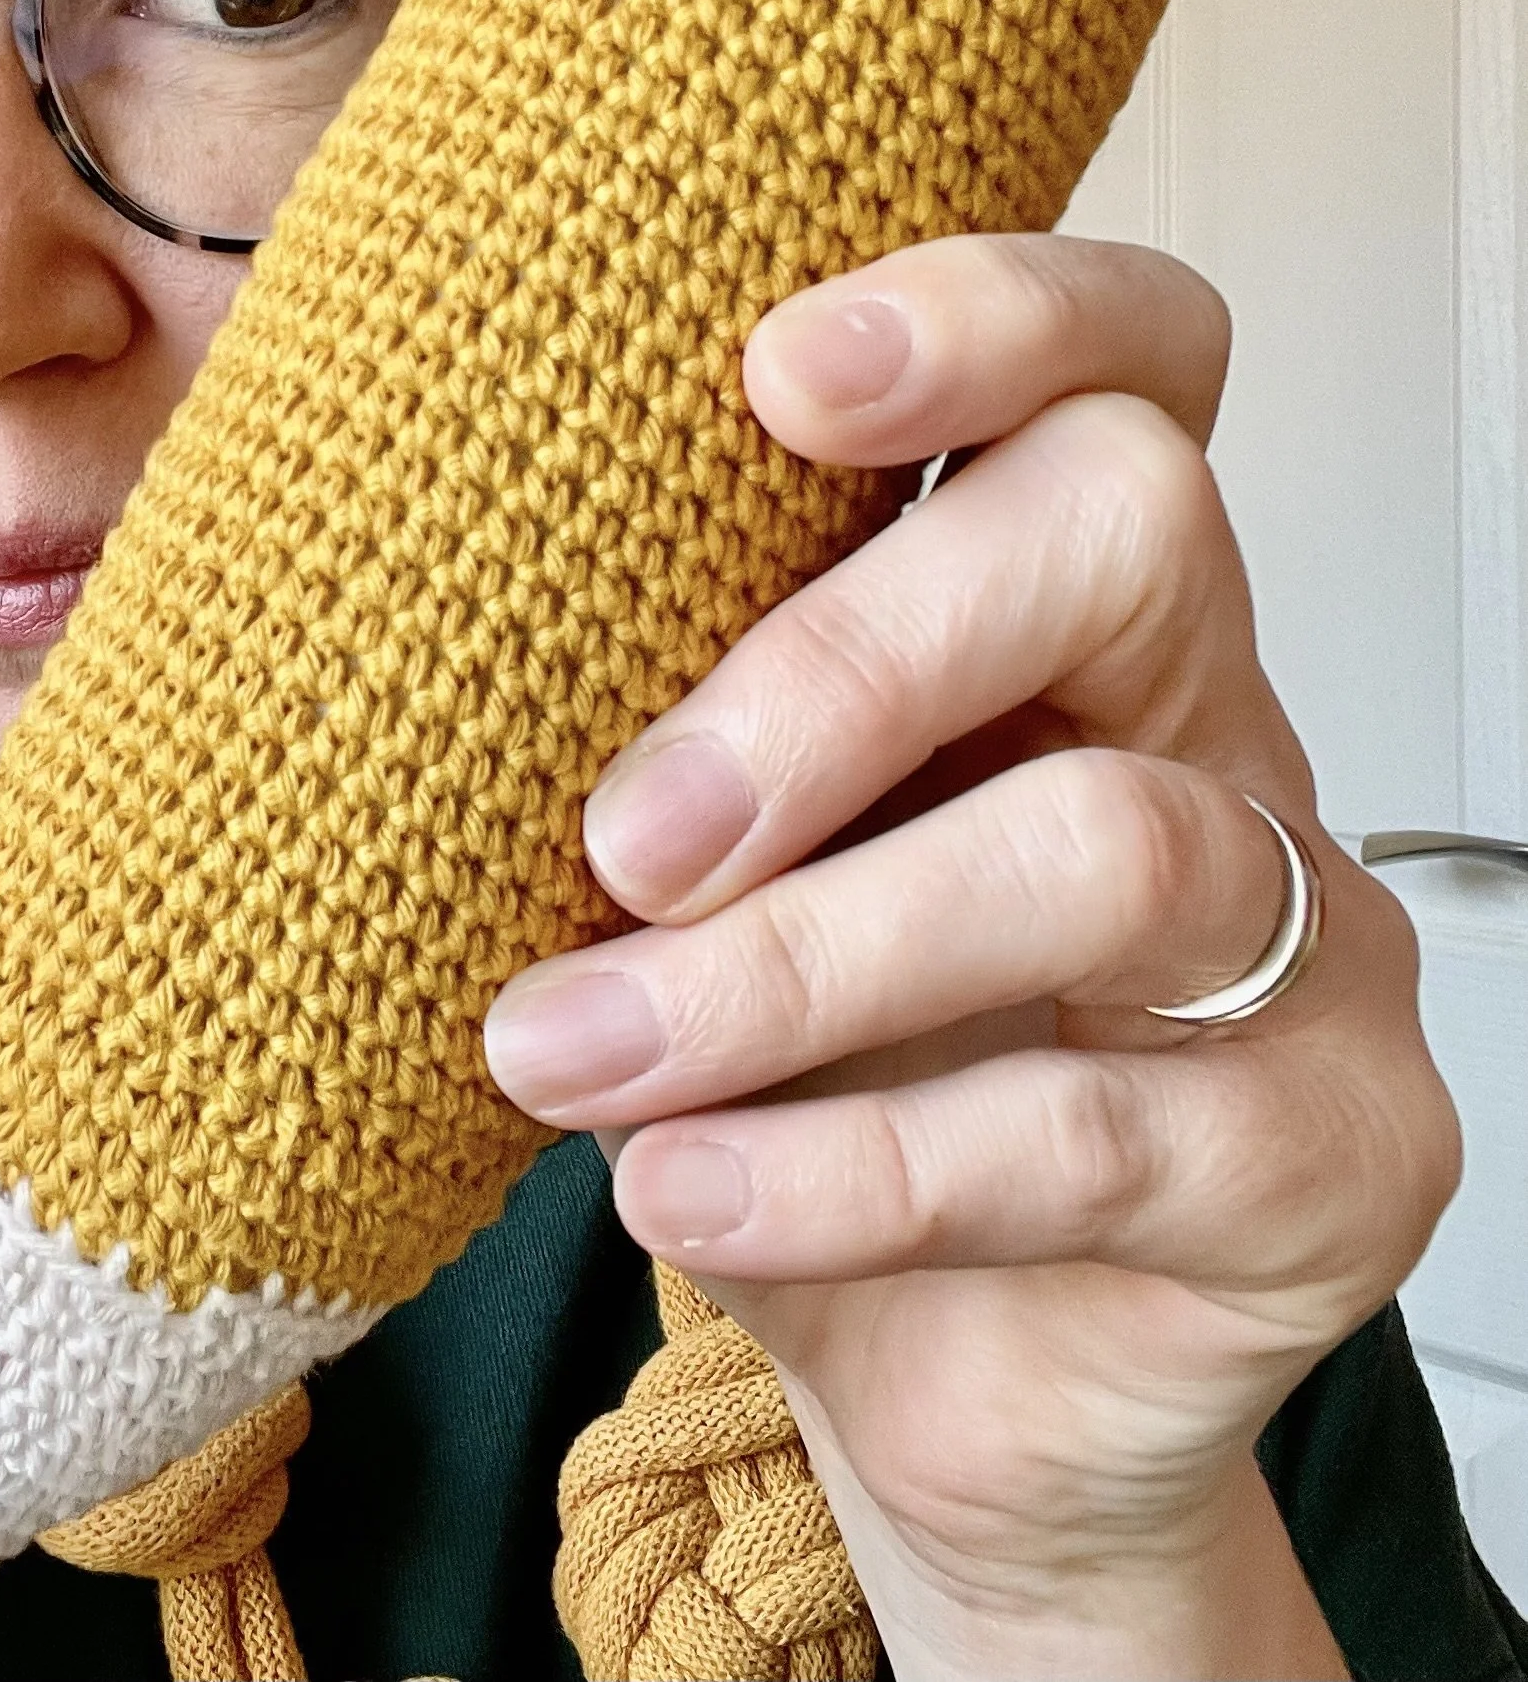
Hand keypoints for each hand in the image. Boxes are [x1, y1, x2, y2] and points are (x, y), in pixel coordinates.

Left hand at [483, 235, 1461, 1679]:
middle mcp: (1203, 719)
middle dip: (842, 664)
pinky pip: (1091, 1132)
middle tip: (627, 834)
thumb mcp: (692, 868)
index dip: (992, 314)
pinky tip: (676, 1191)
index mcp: (1055, 606)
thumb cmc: (794, 1072)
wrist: (932, 1379)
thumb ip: (624, 731)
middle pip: (1123, 530)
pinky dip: (843, 1167)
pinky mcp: (1331, 1154)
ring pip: (1106, 849)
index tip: (777, 370)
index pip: (1119, 362)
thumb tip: (362, 598)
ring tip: (569, 1053)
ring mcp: (1301, 929)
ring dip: (792, 962)